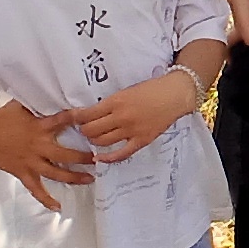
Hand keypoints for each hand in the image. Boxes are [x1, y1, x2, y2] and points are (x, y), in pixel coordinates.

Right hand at [0, 101, 94, 211]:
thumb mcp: (19, 106)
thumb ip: (36, 105)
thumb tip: (48, 95)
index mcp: (39, 127)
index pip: (63, 121)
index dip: (78, 119)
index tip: (92, 120)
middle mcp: (38, 146)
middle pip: (66, 155)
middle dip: (84, 158)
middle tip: (98, 159)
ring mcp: (31, 162)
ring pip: (56, 174)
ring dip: (74, 178)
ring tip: (90, 179)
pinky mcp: (22, 173)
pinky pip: (36, 189)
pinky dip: (46, 199)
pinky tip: (58, 206)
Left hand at [77, 73, 199, 162]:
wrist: (175, 95)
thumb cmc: (152, 89)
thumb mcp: (126, 90)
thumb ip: (111, 102)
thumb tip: (93, 112)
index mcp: (116, 101)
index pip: (87, 114)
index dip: (76, 118)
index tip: (73, 119)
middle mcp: (121, 117)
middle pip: (91, 130)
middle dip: (84, 130)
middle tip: (85, 128)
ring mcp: (131, 130)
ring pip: (102, 142)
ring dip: (93, 141)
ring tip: (94, 137)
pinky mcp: (141, 140)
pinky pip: (120, 154)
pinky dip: (107, 158)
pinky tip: (100, 158)